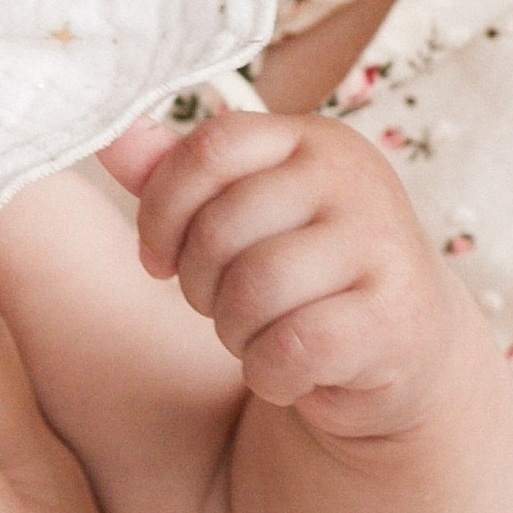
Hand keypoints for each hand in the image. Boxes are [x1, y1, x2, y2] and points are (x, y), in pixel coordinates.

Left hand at [103, 106, 470, 433]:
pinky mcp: (397, 318)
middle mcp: (356, 179)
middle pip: (221, 228)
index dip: (162, 210)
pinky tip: (288, 372)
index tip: (157, 259)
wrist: (403, 347)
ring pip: (252, 291)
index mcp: (312, 139)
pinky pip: (290, 348)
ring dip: (235, 333)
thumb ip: (175, 175)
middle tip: (225, 307)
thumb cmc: (302, 272)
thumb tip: (108, 138)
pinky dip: (270, 374)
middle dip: (199, 285)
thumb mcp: (242, 213)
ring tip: (260, 335)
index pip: (209, 148)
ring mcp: (383, 246)